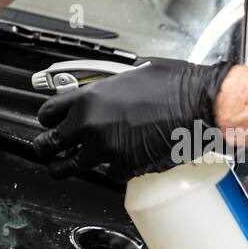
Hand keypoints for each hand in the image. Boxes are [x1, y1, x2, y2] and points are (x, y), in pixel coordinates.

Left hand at [32, 59, 234, 180]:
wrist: (200, 106)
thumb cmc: (176, 86)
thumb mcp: (131, 75)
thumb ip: (107, 88)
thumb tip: (102, 92)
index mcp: (89, 98)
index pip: (47, 114)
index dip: (47, 121)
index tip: (49, 125)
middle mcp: (90, 125)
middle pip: (48, 145)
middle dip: (46, 148)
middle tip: (48, 150)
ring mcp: (104, 150)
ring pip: (68, 167)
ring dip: (64, 166)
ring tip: (64, 166)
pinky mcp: (122, 169)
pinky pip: (107, 173)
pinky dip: (113, 168)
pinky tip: (121, 157)